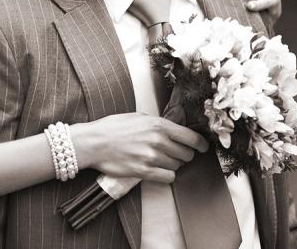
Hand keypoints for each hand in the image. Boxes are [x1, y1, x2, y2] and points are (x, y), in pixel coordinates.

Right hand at [70, 113, 208, 183]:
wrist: (93, 142)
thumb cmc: (113, 128)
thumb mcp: (138, 117)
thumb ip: (158, 124)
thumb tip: (174, 130)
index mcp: (158, 125)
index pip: (191, 138)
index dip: (201, 144)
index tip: (203, 147)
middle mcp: (158, 141)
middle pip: (186, 154)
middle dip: (183, 155)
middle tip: (173, 153)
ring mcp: (151, 157)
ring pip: (177, 166)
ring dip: (172, 165)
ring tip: (159, 160)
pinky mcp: (144, 171)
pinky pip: (168, 178)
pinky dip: (165, 175)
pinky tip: (157, 170)